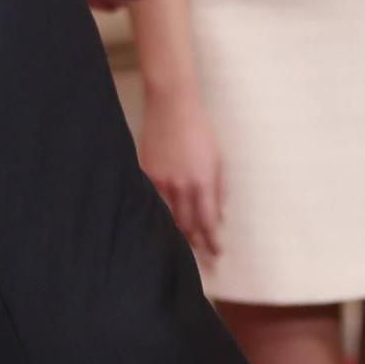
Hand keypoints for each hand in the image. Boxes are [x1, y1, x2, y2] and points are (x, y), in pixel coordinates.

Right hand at [139, 87, 223, 260]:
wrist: (172, 106)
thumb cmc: (200, 130)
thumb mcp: (218, 159)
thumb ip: (218, 189)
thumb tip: (218, 214)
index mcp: (203, 182)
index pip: (207, 223)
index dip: (211, 242)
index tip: (216, 253)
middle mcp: (181, 186)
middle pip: (187, 225)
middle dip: (195, 243)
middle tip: (202, 257)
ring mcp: (161, 180)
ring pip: (168, 216)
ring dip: (177, 232)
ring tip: (184, 245)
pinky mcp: (146, 172)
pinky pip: (152, 200)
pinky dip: (159, 212)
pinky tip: (161, 221)